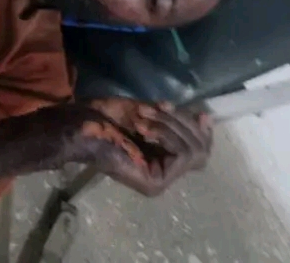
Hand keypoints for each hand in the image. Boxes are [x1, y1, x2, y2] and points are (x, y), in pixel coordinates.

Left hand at [87, 100, 212, 196]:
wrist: (82, 126)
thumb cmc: (107, 117)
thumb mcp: (149, 114)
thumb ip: (175, 119)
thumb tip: (207, 118)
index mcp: (162, 157)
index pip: (200, 150)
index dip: (203, 131)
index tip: (200, 113)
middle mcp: (164, 172)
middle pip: (200, 149)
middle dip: (182, 122)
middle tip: (158, 108)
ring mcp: (161, 180)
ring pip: (192, 150)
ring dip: (169, 125)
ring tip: (143, 116)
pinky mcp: (156, 182)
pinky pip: (181, 154)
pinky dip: (166, 134)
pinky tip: (145, 128)